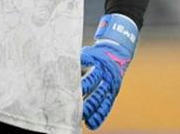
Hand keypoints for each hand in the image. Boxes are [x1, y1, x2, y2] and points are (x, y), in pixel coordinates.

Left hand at [80, 14, 137, 129]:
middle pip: (97, 92)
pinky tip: (92, 125)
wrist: (116, 54)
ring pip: (102, 102)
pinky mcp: (112, 95)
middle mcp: (107, 78)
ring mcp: (110, 87)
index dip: (84, 85)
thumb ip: (79, 60)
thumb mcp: (88, 53)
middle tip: (76, 111)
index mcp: (101, 66)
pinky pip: (106, 107)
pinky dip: (99, 116)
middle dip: (87, 102)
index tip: (74, 92)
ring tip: (83, 120)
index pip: (92, 78)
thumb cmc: (95, 55)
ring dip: (93, 111)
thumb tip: (63, 64)